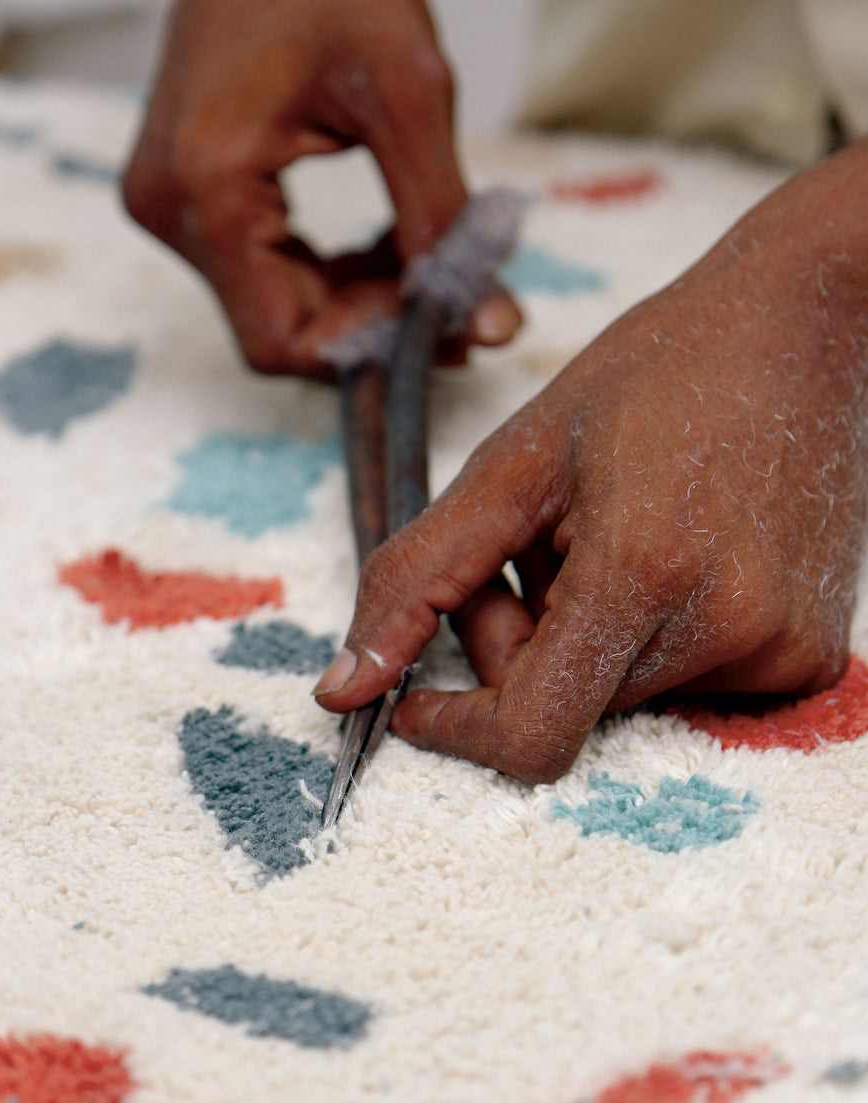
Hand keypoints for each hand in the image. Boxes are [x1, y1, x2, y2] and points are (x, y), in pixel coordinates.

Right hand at [122, 0, 520, 376]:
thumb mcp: (409, 94)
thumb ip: (443, 219)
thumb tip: (488, 324)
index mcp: (206, 188)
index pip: (283, 341)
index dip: (369, 350)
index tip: (446, 322)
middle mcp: (169, 207)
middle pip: (280, 328)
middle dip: (375, 321)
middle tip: (457, 293)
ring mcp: (169, 200)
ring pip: (276, 306)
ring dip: (361, 297)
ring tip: (430, 255)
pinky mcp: (184, 190)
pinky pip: (263, 268)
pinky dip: (333, 270)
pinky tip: (387, 239)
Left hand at [315, 141, 867, 781]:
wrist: (805, 324)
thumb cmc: (651, 375)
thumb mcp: (509, 465)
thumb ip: (413, 583)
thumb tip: (339, 691)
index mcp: (642, 571)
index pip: (530, 734)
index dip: (460, 728)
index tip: (420, 700)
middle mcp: (725, 627)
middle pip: (566, 709)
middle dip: (520, 646)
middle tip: (540, 547)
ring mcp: (778, 650)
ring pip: (621, 702)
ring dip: (584, 642)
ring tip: (617, 536)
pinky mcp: (808, 658)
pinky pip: (690, 691)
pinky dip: (654, 645)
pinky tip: (675, 559)